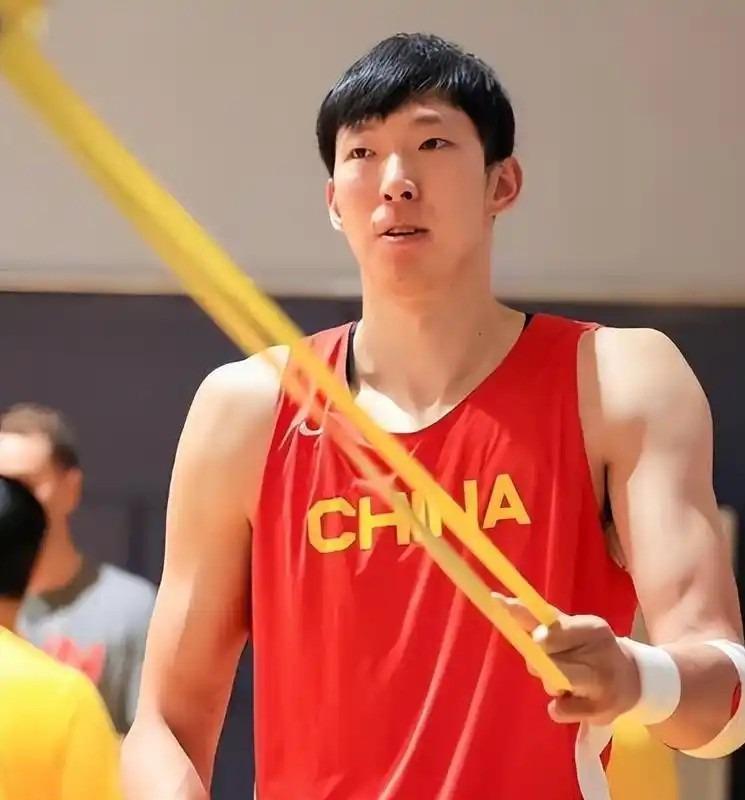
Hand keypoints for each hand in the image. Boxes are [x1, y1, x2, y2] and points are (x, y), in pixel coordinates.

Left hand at [493, 593, 641, 724]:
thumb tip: (501, 602)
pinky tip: (573, 699)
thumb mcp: (572, 628)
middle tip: (543, 656)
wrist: (633, 680)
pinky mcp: (600, 713)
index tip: (500, 607)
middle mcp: (601, 655)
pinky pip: (559, 710)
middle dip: (537, 657)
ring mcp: (602, 686)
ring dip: (549, 681)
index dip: (527, 622)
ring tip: (567, 678)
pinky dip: (558, 706)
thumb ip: (539, 618)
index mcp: (593, 629)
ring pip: (552, 682)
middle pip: (548, 656)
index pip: (556, 627)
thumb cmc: (590, 649)